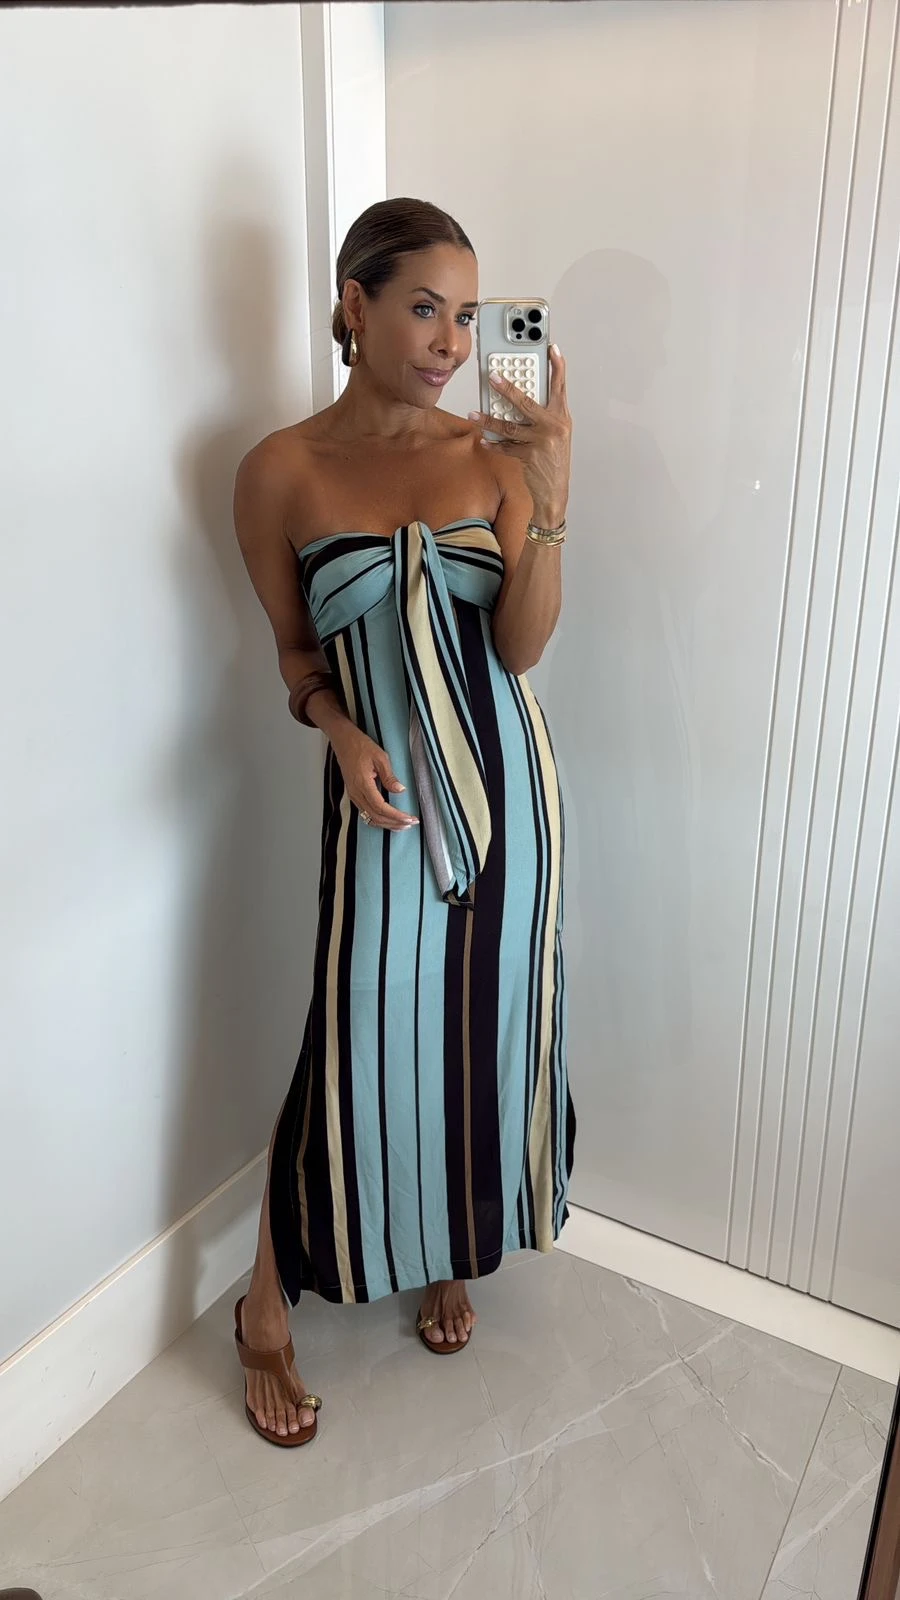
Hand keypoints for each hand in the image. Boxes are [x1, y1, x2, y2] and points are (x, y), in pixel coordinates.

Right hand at [331, 726, 418, 830]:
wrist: (343, 741)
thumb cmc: (361, 746)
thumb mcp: (380, 757)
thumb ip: (389, 777)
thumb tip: (400, 790)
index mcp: (363, 784)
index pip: (381, 808)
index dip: (396, 816)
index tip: (409, 818)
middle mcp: (356, 793)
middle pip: (376, 817)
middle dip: (394, 823)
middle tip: (411, 823)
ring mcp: (353, 795)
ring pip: (370, 818)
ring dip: (387, 824)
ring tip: (402, 825)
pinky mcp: (353, 794)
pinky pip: (365, 813)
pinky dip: (378, 819)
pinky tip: (388, 820)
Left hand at [469, 344, 571, 524]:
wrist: (555, 491)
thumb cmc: (553, 461)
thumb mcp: (556, 434)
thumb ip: (544, 415)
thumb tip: (520, 398)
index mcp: (562, 417)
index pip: (560, 386)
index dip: (557, 366)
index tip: (551, 348)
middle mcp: (554, 426)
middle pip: (527, 402)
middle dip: (508, 388)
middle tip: (493, 377)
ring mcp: (542, 441)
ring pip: (510, 426)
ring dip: (489, 420)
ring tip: (475, 414)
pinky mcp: (530, 456)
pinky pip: (506, 446)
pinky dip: (493, 443)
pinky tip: (483, 438)